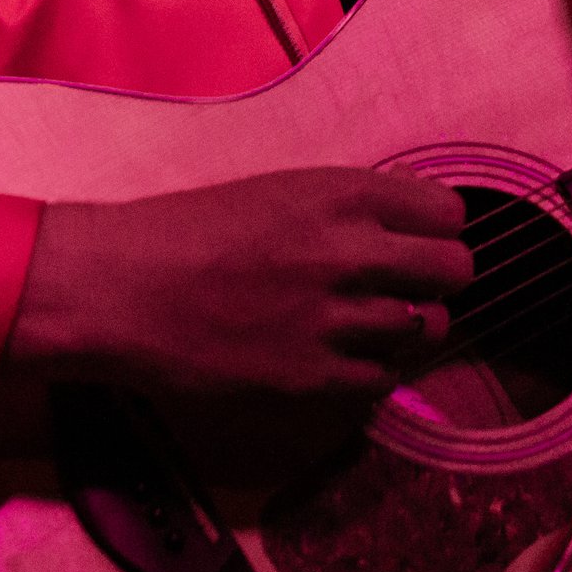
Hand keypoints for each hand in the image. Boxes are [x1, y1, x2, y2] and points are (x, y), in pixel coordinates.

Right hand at [3, 167, 473, 399]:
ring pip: (424, 329)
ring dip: (404, 327)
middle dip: (438, 278)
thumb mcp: (279, 190)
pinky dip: (372, 370)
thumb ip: (351, 204)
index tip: (416, 239)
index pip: (447, 213)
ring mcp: (332, 319)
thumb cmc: (189, 232)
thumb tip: (415, 210)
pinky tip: (341, 355)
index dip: (436, 228)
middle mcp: (347, 253)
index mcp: (339, 195)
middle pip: (453, 271)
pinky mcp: (311, 378)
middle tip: (409, 285)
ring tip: (364, 321)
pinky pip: (383, 381)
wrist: (118, 290)